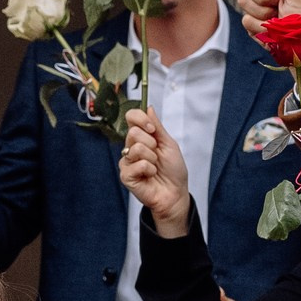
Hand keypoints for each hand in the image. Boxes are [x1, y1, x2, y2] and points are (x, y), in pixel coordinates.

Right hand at [117, 106, 192, 237]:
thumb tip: (148, 107)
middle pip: (133, 132)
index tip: (152, 128)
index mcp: (141, 137)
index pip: (131, 117)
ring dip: (152, 158)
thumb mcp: (169, 144)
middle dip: (151, 143)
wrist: (175, 192)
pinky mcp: (126, 175)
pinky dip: (148, 170)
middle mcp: (131, 147)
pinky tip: (150, 176)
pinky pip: (136, 165)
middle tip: (157, 155)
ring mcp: (127, 161)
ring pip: (135, 148)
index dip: (140, 118)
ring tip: (155, 167)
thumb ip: (157, 127)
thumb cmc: (173, 170)